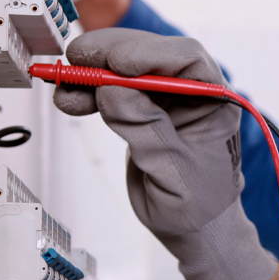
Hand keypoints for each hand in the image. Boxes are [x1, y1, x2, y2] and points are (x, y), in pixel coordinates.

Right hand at [53, 28, 278, 279]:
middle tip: (77, 57)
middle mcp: (191, 93)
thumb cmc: (199, 204)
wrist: (195, 227)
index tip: (116, 62)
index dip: (150, 52)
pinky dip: (87, 92)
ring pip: (126, 70)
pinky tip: (68, 98)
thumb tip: (112, 89)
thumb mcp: (174, 171)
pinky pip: (112, 91)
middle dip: (111, 53)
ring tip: (62, 82)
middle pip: (151, 56)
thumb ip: (145, 129)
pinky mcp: (141, 110)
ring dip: (91, 72)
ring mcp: (165, 100)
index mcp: (215, 101)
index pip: (187, 59)